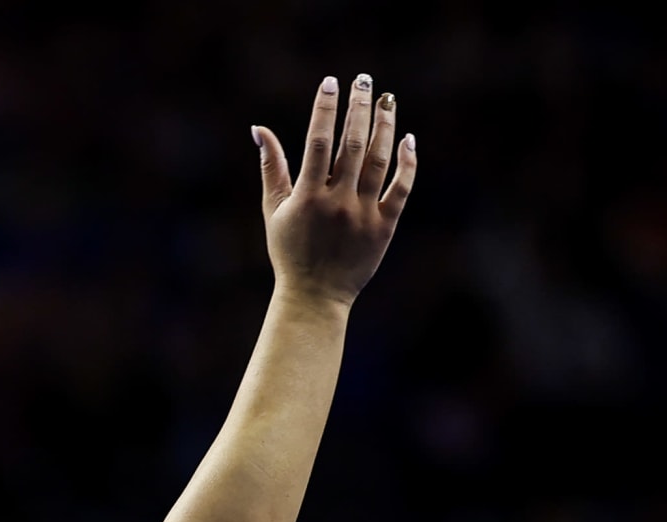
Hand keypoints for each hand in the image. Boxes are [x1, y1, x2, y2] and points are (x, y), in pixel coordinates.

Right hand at [257, 74, 417, 305]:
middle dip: (358, 107)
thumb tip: (259, 129)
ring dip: (385, 126)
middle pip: (352, 144)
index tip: (332, 83)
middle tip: (364, 80)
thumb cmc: (289, 250)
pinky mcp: (385, 226)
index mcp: (307, 196)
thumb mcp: (274, 209)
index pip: (318, 141)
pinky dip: (407, 162)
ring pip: (379, 160)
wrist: (315, 296)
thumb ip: (271, 167)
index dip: (326, 108)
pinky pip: (401, 188)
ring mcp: (364, 214)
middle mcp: (337, 202)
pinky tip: (407, 139)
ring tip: (386, 100)